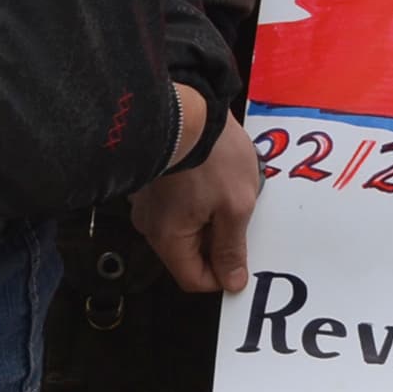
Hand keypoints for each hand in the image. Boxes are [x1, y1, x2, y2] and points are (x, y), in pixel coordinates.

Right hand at [132, 112, 259, 294]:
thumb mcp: (235, 205)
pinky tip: (216, 179)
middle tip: (242, 218)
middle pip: (188, 253)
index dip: (222, 275)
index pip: (193, 279)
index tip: (244, 258)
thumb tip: (232, 283)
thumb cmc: (214, 158)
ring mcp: (148, 202)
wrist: (187, 108)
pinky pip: (178, 205)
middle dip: (218, 242)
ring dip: (210, 219)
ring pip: (184, 227)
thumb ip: (232, 247)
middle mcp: (150, 225)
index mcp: (167, 238)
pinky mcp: (154, 182)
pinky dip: (198, 201)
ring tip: (231, 193)